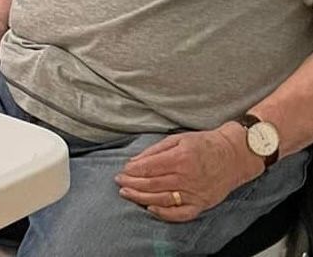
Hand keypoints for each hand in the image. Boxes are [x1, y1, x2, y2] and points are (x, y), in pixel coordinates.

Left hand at [115, 125, 261, 221]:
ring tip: (127, 193)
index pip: (149, 168)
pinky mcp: (202, 204)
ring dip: (141, 197)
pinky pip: (181, 214)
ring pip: (162, 199)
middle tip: (119, 181)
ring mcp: (195, 193)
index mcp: (181, 158)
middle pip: (152, 184)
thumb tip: (135, 161)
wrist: (235, 155)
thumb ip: (155, 150)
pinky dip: (164, 214)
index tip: (123, 170)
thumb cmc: (205, 144)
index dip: (132, 170)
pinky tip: (151, 209)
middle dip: (132, 183)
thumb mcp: (178, 138)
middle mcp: (187, 177)